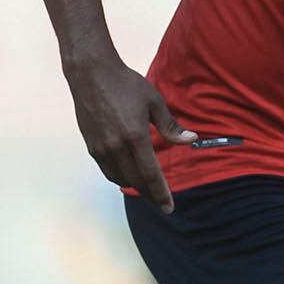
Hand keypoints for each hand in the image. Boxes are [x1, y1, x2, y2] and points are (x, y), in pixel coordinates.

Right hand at [67, 58, 195, 212]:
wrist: (91, 76)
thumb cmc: (127, 85)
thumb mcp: (154, 102)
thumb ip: (171, 126)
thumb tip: (191, 140)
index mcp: (134, 137)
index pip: (150, 174)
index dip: (160, 192)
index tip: (169, 207)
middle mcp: (115, 148)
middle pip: (135, 181)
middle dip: (150, 195)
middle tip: (163, 204)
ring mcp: (101, 149)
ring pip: (120, 178)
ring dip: (135, 186)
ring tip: (149, 190)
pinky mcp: (91, 147)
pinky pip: (108, 170)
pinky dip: (120, 177)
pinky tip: (129, 175)